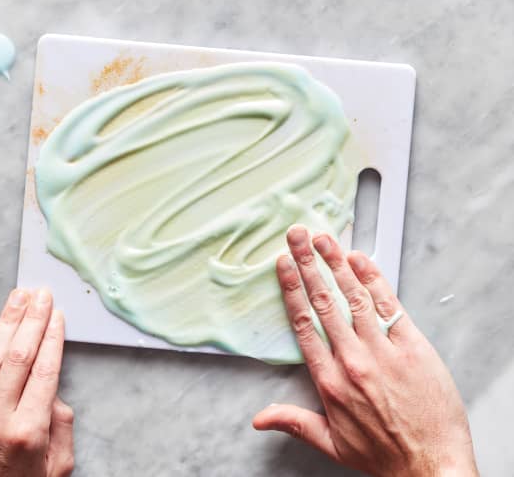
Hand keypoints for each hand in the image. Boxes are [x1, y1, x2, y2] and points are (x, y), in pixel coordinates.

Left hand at [0, 289, 73, 476]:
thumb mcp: (56, 471)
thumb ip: (61, 430)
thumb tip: (54, 395)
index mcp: (28, 432)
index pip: (44, 371)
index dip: (52, 338)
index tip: (57, 315)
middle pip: (19, 356)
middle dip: (31, 320)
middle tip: (41, 294)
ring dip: (7, 323)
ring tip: (18, 298)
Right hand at [253, 226, 477, 476]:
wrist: (431, 467)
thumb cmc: (383, 456)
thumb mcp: (331, 443)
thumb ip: (293, 422)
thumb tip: (258, 418)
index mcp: (330, 382)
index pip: (304, 324)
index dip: (292, 290)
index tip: (283, 266)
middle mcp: (353, 361)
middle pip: (324, 303)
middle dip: (307, 264)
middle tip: (296, 237)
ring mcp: (384, 353)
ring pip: (354, 298)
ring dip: (336, 264)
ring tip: (323, 239)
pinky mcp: (414, 348)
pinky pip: (390, 308)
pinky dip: (374, 281)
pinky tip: (360, 260)